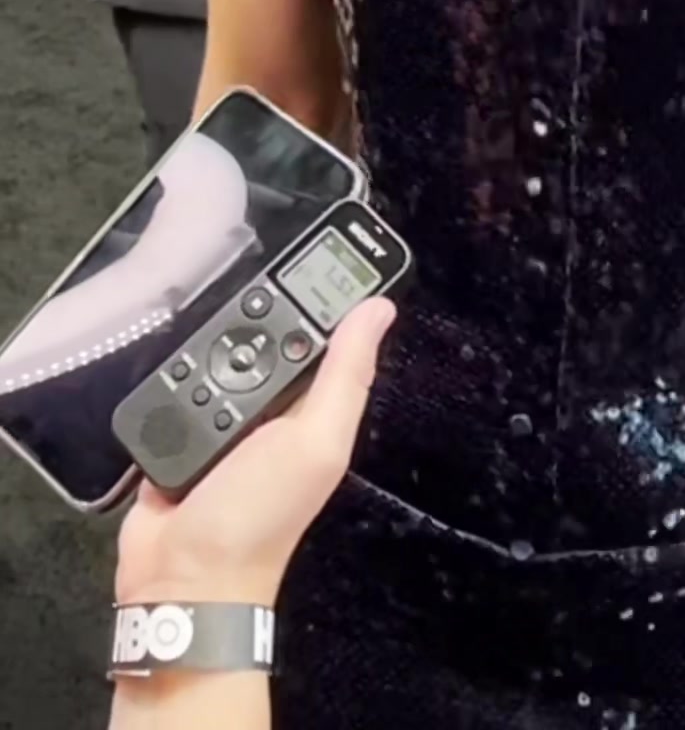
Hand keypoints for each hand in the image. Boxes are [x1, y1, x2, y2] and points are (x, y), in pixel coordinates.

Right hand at [114, 297, 395, 607]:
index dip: (326, 291)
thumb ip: (346, 375)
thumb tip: (379, 307)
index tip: (325, 244)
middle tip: (240, 320)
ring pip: (212, 353)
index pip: (323, 333)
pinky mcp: (173, 429)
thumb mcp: (316, 442)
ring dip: (201, 354)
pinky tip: (165, 367)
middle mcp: (269, 408)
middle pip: (262, 335)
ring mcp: (218, 418)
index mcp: (311, 406)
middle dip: (250, 324)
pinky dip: (165, 379)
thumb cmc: (261, 518)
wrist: (181, 580)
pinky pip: (169, 383)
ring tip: (200, 367)